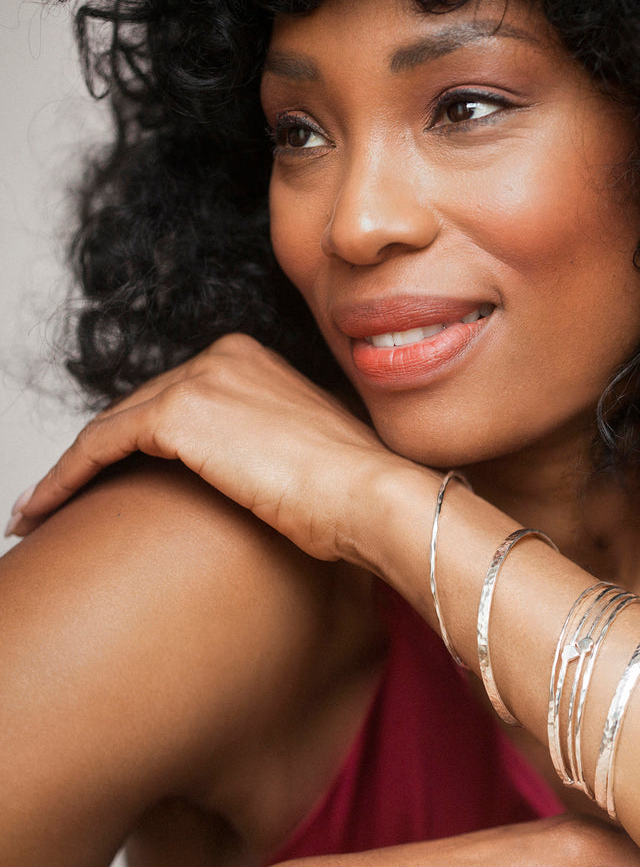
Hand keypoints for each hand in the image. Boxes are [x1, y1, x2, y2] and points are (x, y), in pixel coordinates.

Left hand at [6, 334, 405, 562]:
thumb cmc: (355, 490)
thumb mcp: (310, 453)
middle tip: (65, 498)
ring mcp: (201, 379)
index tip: (113, 481)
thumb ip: (274, 445)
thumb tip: (264, 474)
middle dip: (99, 457)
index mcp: (255, 360)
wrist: (371, 495)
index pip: (177, 400)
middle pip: (139, 410)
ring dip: (70, 470)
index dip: (137, 443)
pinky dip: (63, 477)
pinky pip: (99, 445)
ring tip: (40, 510)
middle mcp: (224, 356)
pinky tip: (41, 510)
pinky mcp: (179, 414)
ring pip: (112, 426)